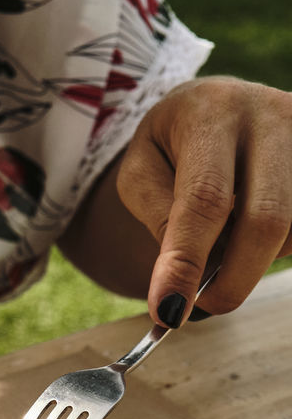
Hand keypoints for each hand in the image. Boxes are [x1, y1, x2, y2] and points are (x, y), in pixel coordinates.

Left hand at [117, 77, 291, 326]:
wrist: (215, 106)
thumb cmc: (171, 147)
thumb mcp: (141, 173)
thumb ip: (159, 217)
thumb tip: (181, 279)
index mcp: (211, 114)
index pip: (204, 200)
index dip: (187, 262)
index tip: (168, 312)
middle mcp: (270, 115)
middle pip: (267, 219)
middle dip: (234, 279)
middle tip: (204, 305)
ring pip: (291, 230)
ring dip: (254, 259)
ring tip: (223, 245)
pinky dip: (277, 247)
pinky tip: (250, 232)